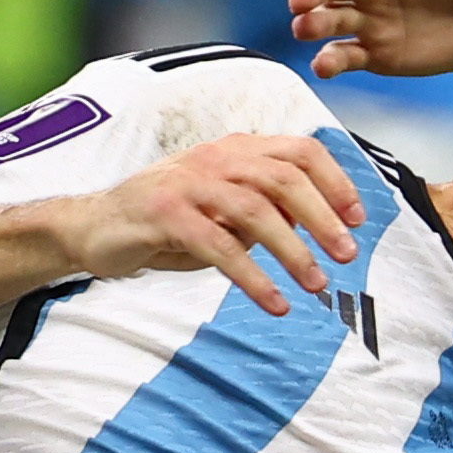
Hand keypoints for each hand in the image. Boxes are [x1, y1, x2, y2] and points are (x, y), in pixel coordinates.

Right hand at [56, 130, 365, 313]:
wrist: (94, 227)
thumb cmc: (167, 221)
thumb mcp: (223, 212)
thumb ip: (266, 212)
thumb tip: (318, 225)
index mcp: (235, 150)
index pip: (300, 152)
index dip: (335, 181)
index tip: (358, 218)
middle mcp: (215, 158)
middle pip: (285, 178)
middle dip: (323, 217)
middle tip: (346, 255)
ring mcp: (189, 183)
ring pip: (256, 211)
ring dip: (293, 250)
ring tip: (316, 284)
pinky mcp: (165, 214)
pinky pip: (219, 246)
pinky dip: (252, 277)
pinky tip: (272, 302)